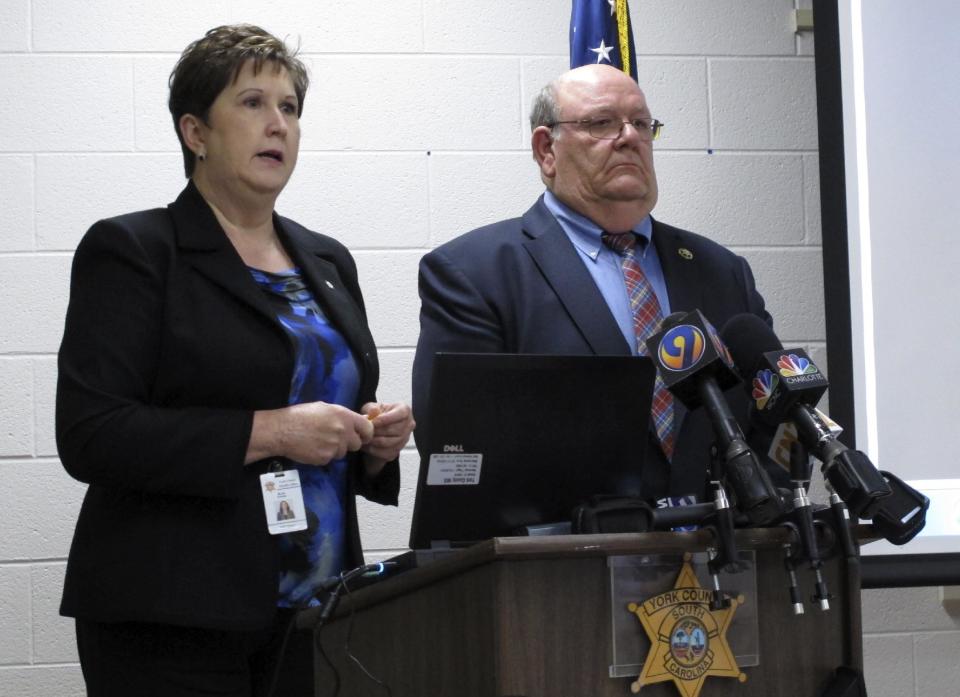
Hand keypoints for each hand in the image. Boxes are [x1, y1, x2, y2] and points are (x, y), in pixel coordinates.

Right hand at [251, 402, 373, 465]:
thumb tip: (354, 422)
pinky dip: (324, 456)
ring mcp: (335, 446)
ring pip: (343, 453)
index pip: (367, 428)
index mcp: (344, 416)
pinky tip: (313, 448)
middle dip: (348, 443)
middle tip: (335, 439)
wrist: (282, 430)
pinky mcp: (325, 458)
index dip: (365, 433)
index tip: (362, 436)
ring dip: (335, 450)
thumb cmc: (300, 415)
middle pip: (357, 444)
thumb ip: (341, 416)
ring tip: (319, 442)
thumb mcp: (324, 408)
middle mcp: (343, 431)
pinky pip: (330, 459)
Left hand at [360, 401, 414, 470]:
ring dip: (375, 441)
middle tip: (366, 431)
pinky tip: (366, 445)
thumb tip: (374, 411)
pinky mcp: (397, 451)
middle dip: (378, 431)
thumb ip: (372, 408)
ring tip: (365, 438)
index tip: (373, 422)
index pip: (400, 414)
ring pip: (390, 443)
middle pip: (395, 431)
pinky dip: (374, 450)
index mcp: (404, 410)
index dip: (386, 419)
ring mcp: (405, 439)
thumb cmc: (376, 415)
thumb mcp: (372, 407)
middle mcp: (408, 425)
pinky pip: (386, 453)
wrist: (377, 428)